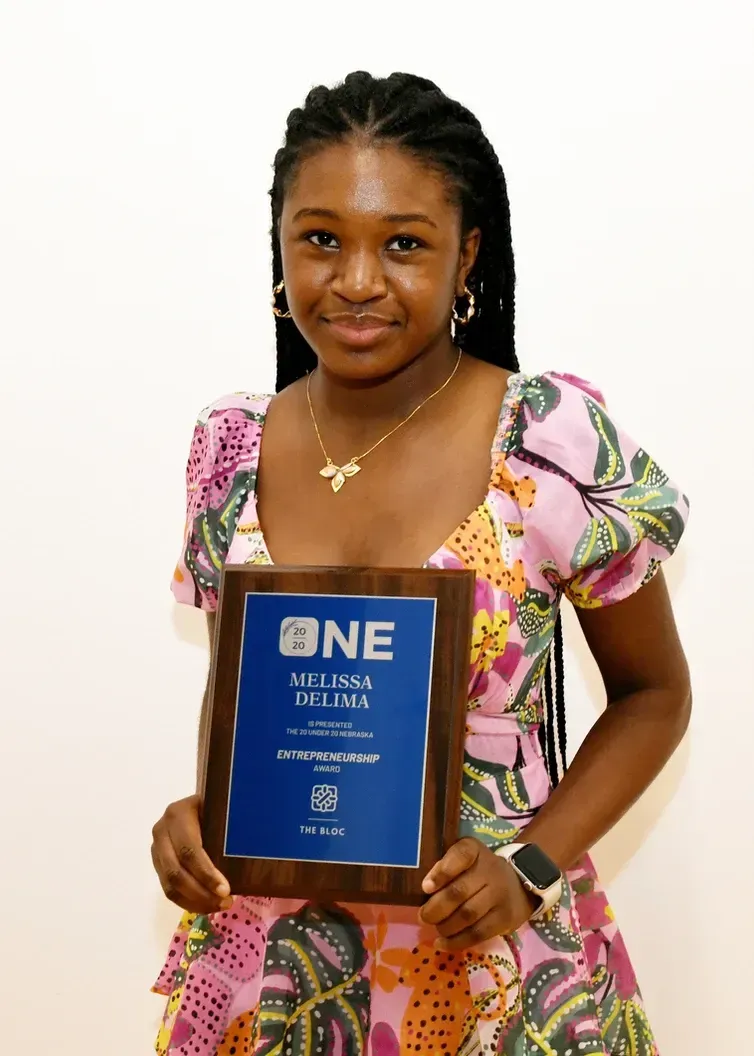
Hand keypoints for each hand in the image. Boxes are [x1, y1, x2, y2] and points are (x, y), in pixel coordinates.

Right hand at [151, 794, 231, 912]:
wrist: (195, 804)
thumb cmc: (215, 806)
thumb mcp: (221, 809)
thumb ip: (229, 827)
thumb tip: (253, 854)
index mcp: (178, 814)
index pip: (189, 850)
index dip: (206, 873)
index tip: (225, 890)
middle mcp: (162, 831)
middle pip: (176, 872)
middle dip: (201, 893)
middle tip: (225, 902)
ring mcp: (156, 849)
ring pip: (170, 885)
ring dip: (195, 902)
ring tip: (219, 905)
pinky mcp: (157, 863)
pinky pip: (168, 890)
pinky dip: (188, 902)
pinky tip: (207, 905)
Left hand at [419, 837, 536, 950]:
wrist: (519, 885)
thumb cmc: (479, 872)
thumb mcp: (464, 861)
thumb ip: (444, 868)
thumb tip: (426, 889)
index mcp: (475, 851)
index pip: (461, 855)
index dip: (442, 872)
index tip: (425, 887)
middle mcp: (490, 870)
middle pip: (459, 892)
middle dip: (436, 908)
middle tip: (423, 916)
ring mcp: (499, 896)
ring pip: (467, 916)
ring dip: (445, 926)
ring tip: (435, 928)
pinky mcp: (504, 919)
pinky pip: (477, 934)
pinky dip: (456, 942)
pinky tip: (442, 944)